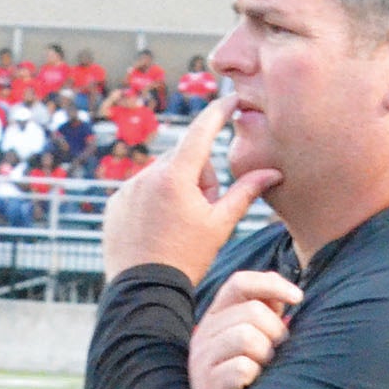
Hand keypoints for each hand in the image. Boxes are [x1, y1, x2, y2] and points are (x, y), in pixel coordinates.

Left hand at [100, 94, 281, 282]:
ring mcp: (127, 189)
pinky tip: (158, 229)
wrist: (144, 291)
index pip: (202, 130)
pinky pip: (140, 190)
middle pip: (184, 157)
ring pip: (162, 174)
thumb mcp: (221, 225)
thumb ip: (246, 192)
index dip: (219, 111)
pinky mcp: (115, 204)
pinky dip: (153, 201)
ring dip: (176, 188)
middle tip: (203, 209)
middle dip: (199, 175)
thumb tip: (273, 172)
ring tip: (178, 225)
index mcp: (176, 177)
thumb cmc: (187, 259)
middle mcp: (147, 176)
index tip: (232, 97)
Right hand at [187, 270, 302, 388]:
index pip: (240, 283)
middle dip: (275, 331)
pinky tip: (250, 386)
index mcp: (216, 316)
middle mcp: (204, 333)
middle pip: (251, 311)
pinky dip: (254, 376)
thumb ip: (266, 312)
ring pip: (246, 337)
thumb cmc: (246, 375)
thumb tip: (287, 294)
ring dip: (265, 355)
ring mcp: (202, 360)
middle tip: (274, 353)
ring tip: (262, 370)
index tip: (298, 298)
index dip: (272, 284)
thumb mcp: (253, 339)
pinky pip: (242, 368)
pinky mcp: (207, 386)